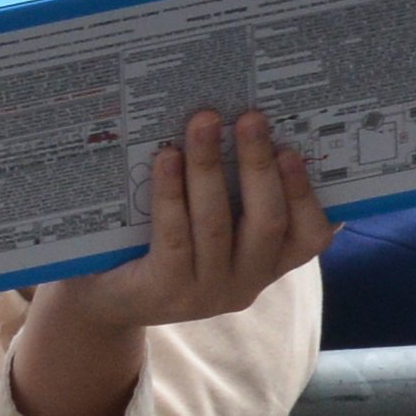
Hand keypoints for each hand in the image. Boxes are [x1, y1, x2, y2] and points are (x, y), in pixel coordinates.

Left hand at [4, 108, 327, 415]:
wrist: (105, 298)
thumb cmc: (165, 248)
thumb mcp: (209, 226)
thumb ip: (235, 194)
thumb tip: (244, 123)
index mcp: (267, 264)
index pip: (309, 236)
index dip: (306, 193)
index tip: (293, 149)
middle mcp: (245, 283)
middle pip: (267, 221)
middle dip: (258, 164)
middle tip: (250, 117)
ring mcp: (206, 292)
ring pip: (217, 223)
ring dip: (210, 166)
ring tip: (203, 123)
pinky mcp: (165, 291)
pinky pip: (174, 234)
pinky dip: (171, 192)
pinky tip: (166, 156)